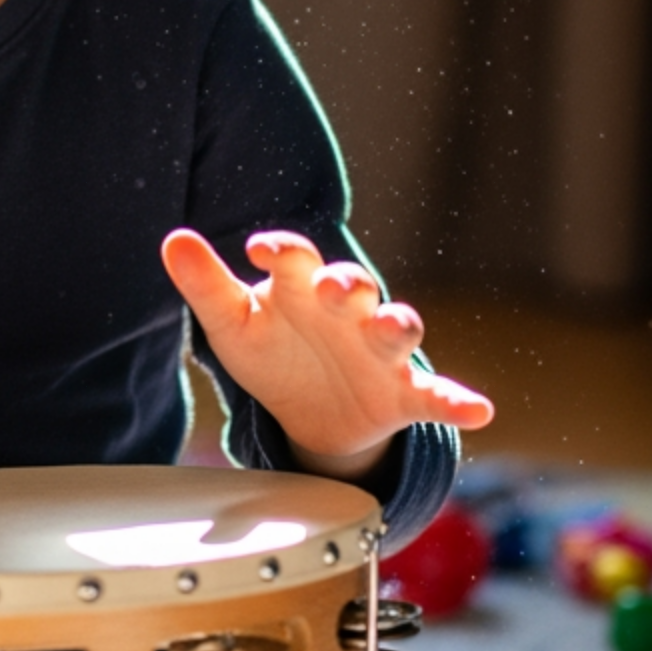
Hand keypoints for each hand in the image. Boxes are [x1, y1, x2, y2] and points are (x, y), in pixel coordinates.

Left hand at [161, 229, 491, 477]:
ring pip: (399, 327)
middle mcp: (349, 312)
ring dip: (399, 324)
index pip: (297, 260)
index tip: (258, 250)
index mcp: (304, 288)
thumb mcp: (233, 324)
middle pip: (356, 286)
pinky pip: (437, 396)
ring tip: (398, 326)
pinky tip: (479, 410)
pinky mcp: (403, 394)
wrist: (308, 410)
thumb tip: (173, 240)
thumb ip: (205, 285)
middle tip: (331, 287)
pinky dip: (459, 402)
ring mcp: (379, 351)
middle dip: (346, 284)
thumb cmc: (273, 351)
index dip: (283, 253)